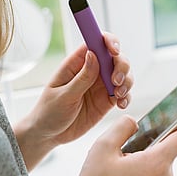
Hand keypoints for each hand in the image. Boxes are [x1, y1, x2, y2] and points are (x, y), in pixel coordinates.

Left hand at [14, 33, 132, 168]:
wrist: (49, 134)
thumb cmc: (49, 112)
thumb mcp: (63, 95)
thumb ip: (81, 78)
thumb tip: (93, 54)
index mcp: (76, 64)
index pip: (95, 43)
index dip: (108, 41)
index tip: (113, 51)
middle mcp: (91, 71)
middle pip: (114, 57)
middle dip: (121, 65)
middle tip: (115, 80)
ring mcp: (100, 85)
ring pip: (123, 74)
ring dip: (127, 81)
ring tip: (118, 94)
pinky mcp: (107, 101)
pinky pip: (124, 94)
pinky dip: (127, 97)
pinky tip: (121, 104)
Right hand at [59, 111, 176, 175]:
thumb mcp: (103, 147)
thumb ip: (123, 126)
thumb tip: (134, 122)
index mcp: (157, 163)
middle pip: (169, 146)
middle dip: (156, 133)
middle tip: (138, 127)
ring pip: (159, 158)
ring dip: (146, 149)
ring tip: (122, 152)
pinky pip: (154, 171)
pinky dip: (144, 162)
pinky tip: (124, 165)